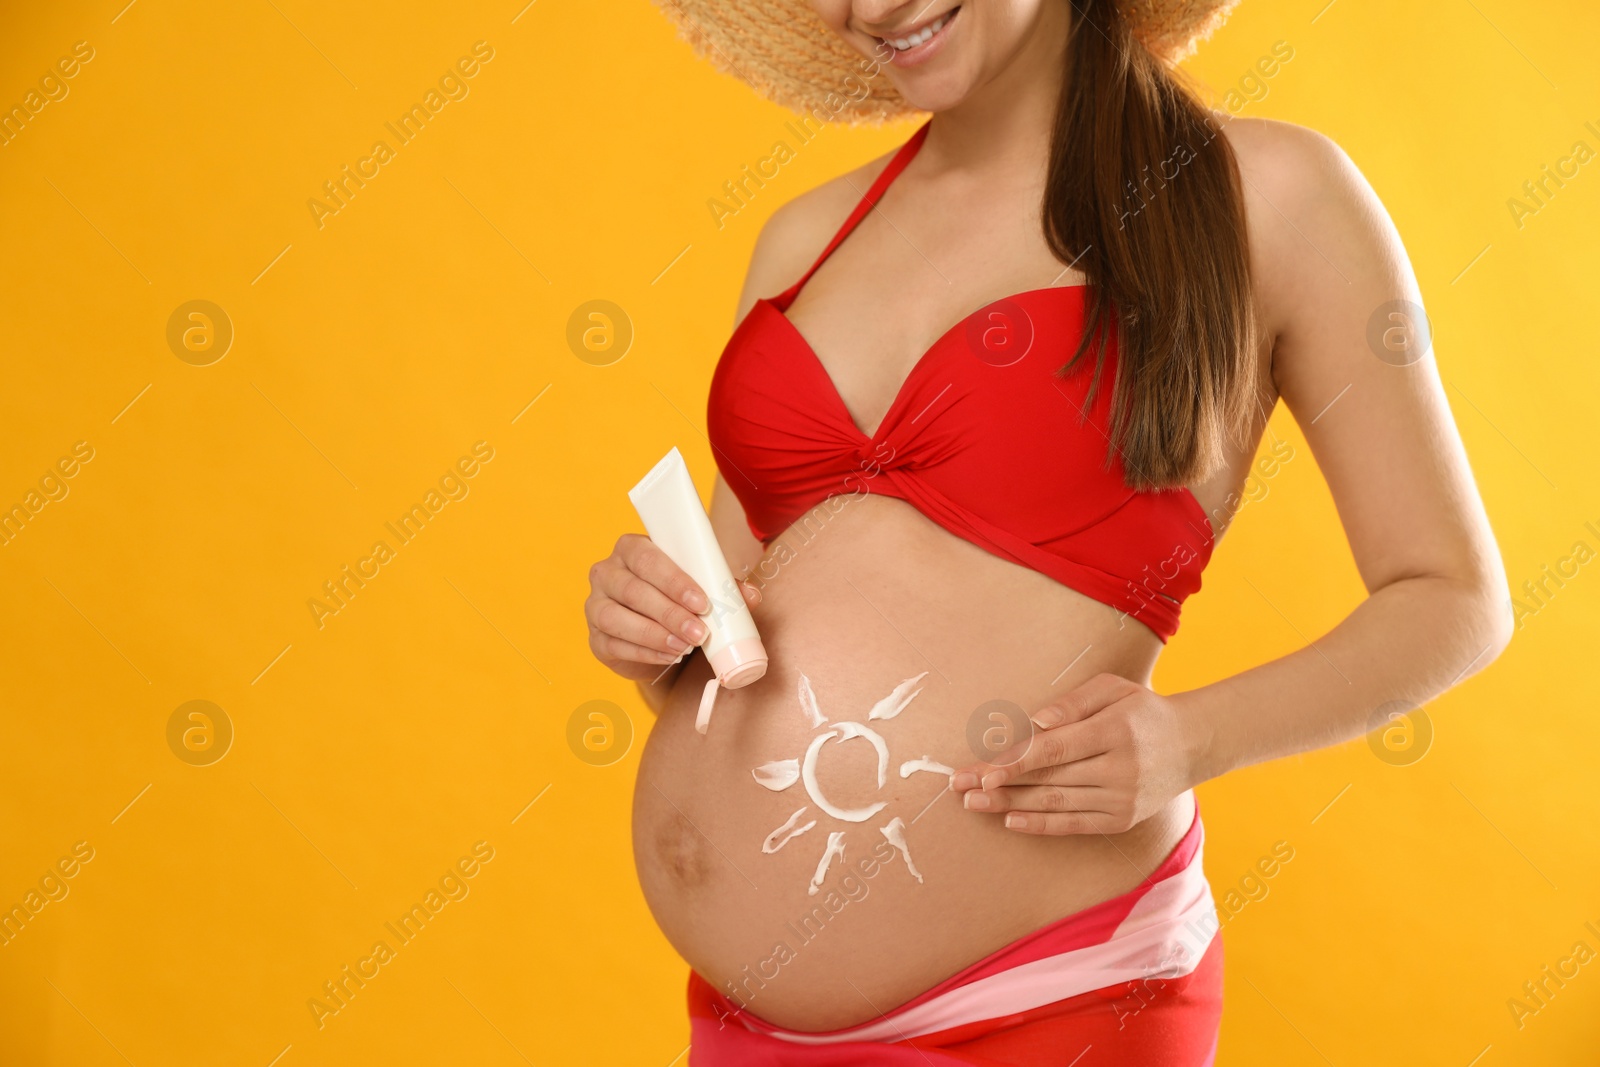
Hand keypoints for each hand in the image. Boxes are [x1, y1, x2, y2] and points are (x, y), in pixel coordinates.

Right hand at [584, 534, 759, 681]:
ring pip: (616, 618)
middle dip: (669, 612)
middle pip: (632, 590)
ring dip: (655, 634)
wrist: (658, 635)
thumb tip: (751, 595)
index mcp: (631, 549)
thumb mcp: (700, 588)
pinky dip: (645, 652)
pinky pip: (614, 645)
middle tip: (699, 632)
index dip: (673, 580)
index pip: (646, 557)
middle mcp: (606, 572)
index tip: (701, 602)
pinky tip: (669, 656)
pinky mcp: (596, 638)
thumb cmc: (678, 600)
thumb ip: (723, 587)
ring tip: (686, 647)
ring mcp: (595, 605)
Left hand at [949, 673, 1196, 834]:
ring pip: (1055, 804)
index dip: (1016, 762)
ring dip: (1009, 805)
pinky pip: (1073, 824)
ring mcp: (1122, 799)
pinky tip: (1009, 820)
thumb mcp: (1113, 688)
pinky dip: (1040, 824)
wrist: (1193, 744)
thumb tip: (1035, 723)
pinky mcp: (1122, 820)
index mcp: (1115, 731)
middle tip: (960, 786)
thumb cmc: (1143, 710)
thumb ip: (1073, 703)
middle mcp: (1120, 770)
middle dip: (1000, 783)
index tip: (983, 771)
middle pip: (1048, 779)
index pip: (1056, 750)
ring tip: (974, 803)